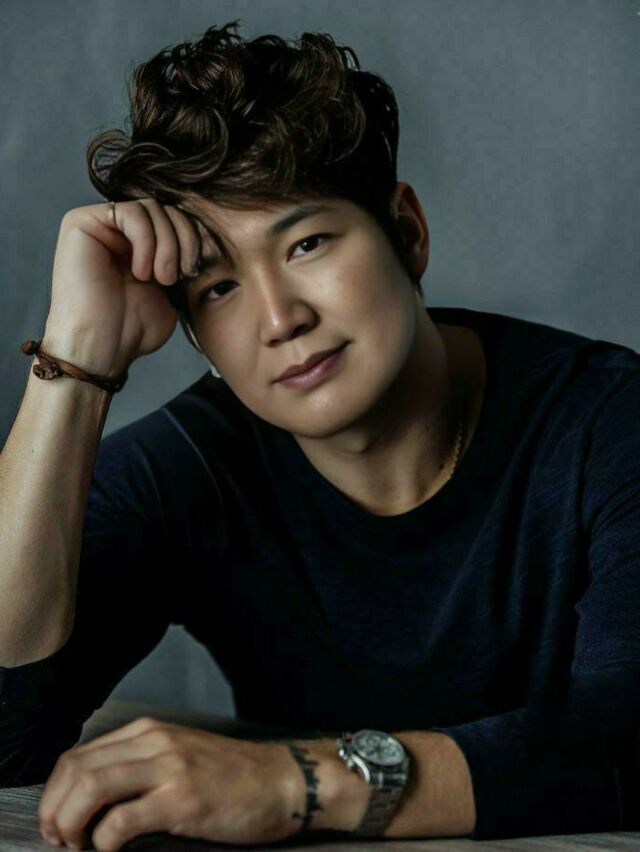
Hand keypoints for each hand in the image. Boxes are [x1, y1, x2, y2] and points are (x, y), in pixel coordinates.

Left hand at [38, 715, 302, 849]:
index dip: (55, 792)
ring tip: (75, 846)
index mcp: (150, 732)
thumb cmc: (233, 777)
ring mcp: (170, 767)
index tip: (53, 820)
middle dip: (54, 809)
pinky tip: (108, 851)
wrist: (283, 781)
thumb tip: (91, 798)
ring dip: (71, 823)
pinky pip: (121, 821)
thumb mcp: (179, 756)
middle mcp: (155, 741)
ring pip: (92, 788)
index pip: (80, 755)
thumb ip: (140, 765)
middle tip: (57, 838)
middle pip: (78, 769)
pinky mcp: (183, 799)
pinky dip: (103, 842)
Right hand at [43, 198, 202, 377]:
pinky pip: (130, 212)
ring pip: (151, 208)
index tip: (194, 273)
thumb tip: (202, 234)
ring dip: (166, 244)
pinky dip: (146, 241)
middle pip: (166, 210)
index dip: (192, 240)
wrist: (102, 348)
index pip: (176, 220)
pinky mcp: (81, 222)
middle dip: (183, 240)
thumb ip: (181, 260)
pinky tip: (140, 272)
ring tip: (162, 279)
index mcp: (138, 245)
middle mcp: (117, 232)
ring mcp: (99, 225)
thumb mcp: (172, 292)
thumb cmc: (133, 330)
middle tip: (180, 275)